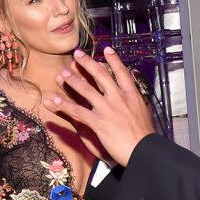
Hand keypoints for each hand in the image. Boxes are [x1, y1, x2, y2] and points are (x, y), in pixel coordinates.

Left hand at [43, 48, 154, 166]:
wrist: (143, 149)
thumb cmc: (145, 134)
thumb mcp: (145, 110)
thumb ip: (136, 97)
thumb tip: (133, 87)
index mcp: (131, 94)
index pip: (121, 72)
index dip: (113, 60)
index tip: (107, 49)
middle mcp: (118, 98)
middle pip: (100, 75)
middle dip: (87, 63)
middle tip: (78, 54)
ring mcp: (107, 109)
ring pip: (86, 90)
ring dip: (73, 80)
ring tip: (63, 73)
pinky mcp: (98, 122)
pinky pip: (78, 112)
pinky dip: (65, 106)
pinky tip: (55, 101)